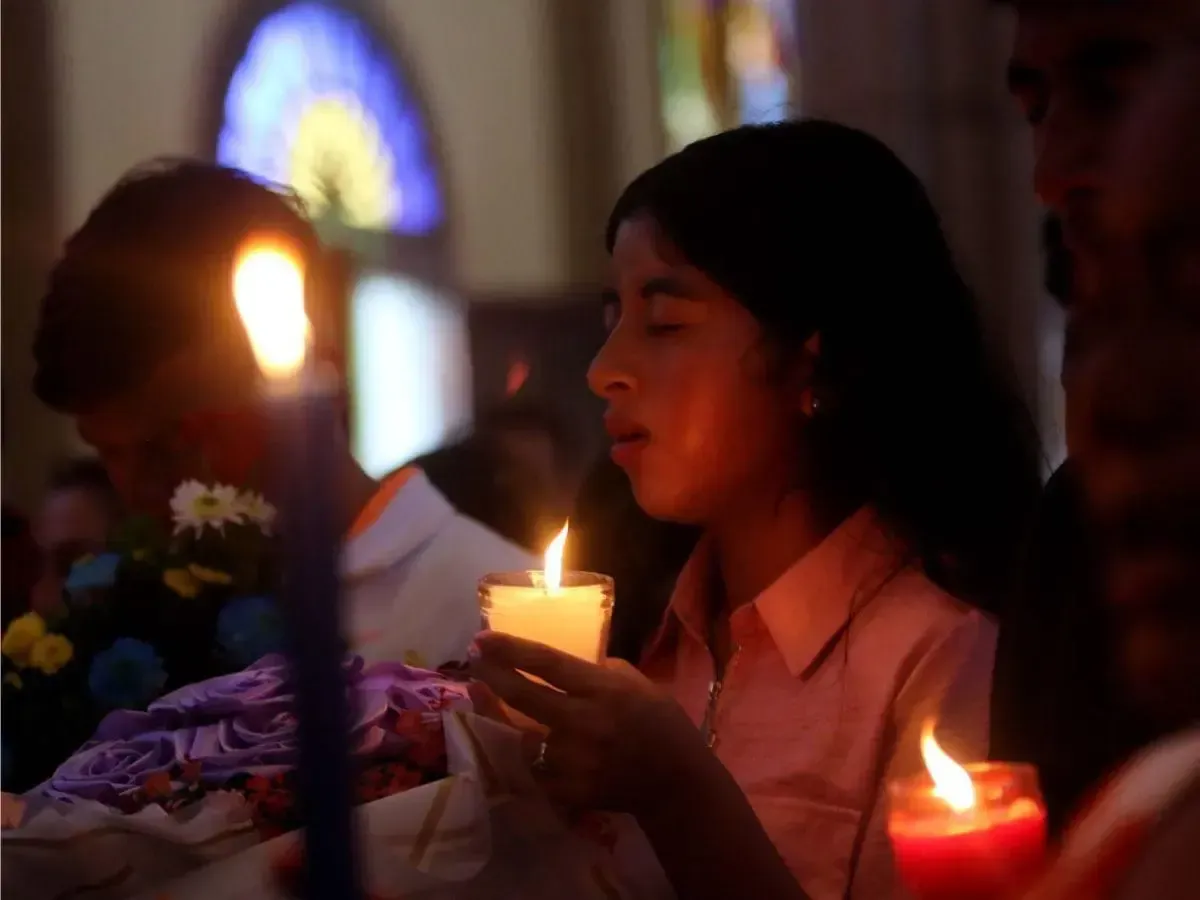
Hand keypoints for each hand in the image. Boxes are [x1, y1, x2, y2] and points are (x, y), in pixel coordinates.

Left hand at [469, 632, 707, 815]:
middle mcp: (583, 723)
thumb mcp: (638, 683)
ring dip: (496, 715)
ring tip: (480, 696)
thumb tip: (566, 663)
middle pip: (523, 697)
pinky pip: (532, 770)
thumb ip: (601, 670)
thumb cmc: (662, 724)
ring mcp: (573, 760)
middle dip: (492, 676)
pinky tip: (507, 738)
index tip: (483, 638)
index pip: (547, 664)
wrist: (675, 783)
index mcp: (602, 690)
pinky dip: (519, 754)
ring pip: (519, 736)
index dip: (511, 650)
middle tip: (473, 661)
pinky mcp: (567, 791)